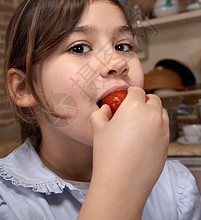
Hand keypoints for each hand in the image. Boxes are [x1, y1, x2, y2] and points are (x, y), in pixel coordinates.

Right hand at [82, 86, 168, 219]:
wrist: (121, 183)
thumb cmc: (108, 155)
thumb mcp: (98, 129)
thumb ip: (100, 113)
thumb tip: (104, 109)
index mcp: (134, 107)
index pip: (137, 91)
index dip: (131, 92)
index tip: (128, 96)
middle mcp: (152, 115)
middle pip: (153, 99)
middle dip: (145, 101)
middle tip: (134, 110)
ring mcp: (162, 130)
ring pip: (162, 113)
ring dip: (153, 113)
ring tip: (141, 123)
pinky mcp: (167, 143)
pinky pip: (164, 129)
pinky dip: (157, 128)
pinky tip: (145, 138)